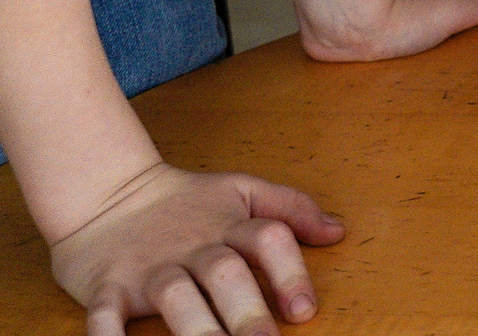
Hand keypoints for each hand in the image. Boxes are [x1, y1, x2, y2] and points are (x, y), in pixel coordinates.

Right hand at [51, 160, 343, 335]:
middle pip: (225, 273)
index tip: (303, 310)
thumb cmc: (184, 202)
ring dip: (196, 327)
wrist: (108, 193)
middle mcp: (192, 247)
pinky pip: (104, 314)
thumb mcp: (242, 191)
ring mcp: (149, 268)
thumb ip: (290, 208)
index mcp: (229, 224)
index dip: (289, 272)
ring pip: (175, 295)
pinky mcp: (107, 287)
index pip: (268, 238)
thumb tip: (337, 231)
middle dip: (247, 311)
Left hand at [299, 0, 477, 62]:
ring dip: (400, 6)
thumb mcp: (459, 13)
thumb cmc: (400, 14)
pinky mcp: (349, 8)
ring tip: (403, 36)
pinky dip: (369, 18)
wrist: (341, 20)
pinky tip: (369, 39)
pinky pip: (365, 8)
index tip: (470, 6)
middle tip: (438, 24)